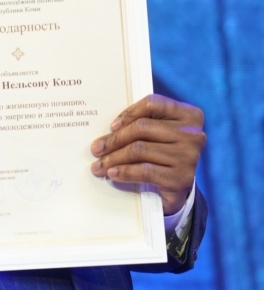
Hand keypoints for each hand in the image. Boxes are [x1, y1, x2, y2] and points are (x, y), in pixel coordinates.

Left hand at [90, 94, 205, 214]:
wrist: (179, 185)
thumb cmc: (163, 151)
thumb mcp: (158, 132)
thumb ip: (141, 122)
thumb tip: (108, 129)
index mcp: (189, 115)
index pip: (153, 104)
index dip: (128, 113)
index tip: (112, 126)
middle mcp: (192, 134)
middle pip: (142, 128)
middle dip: (114, 139)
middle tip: (96, 149)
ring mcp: (189, 156)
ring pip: (139, 150)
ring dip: (113, 158)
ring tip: (98, 165)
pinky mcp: (182, 178)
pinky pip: (145, 171)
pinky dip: (125, 172)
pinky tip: (113, 173)